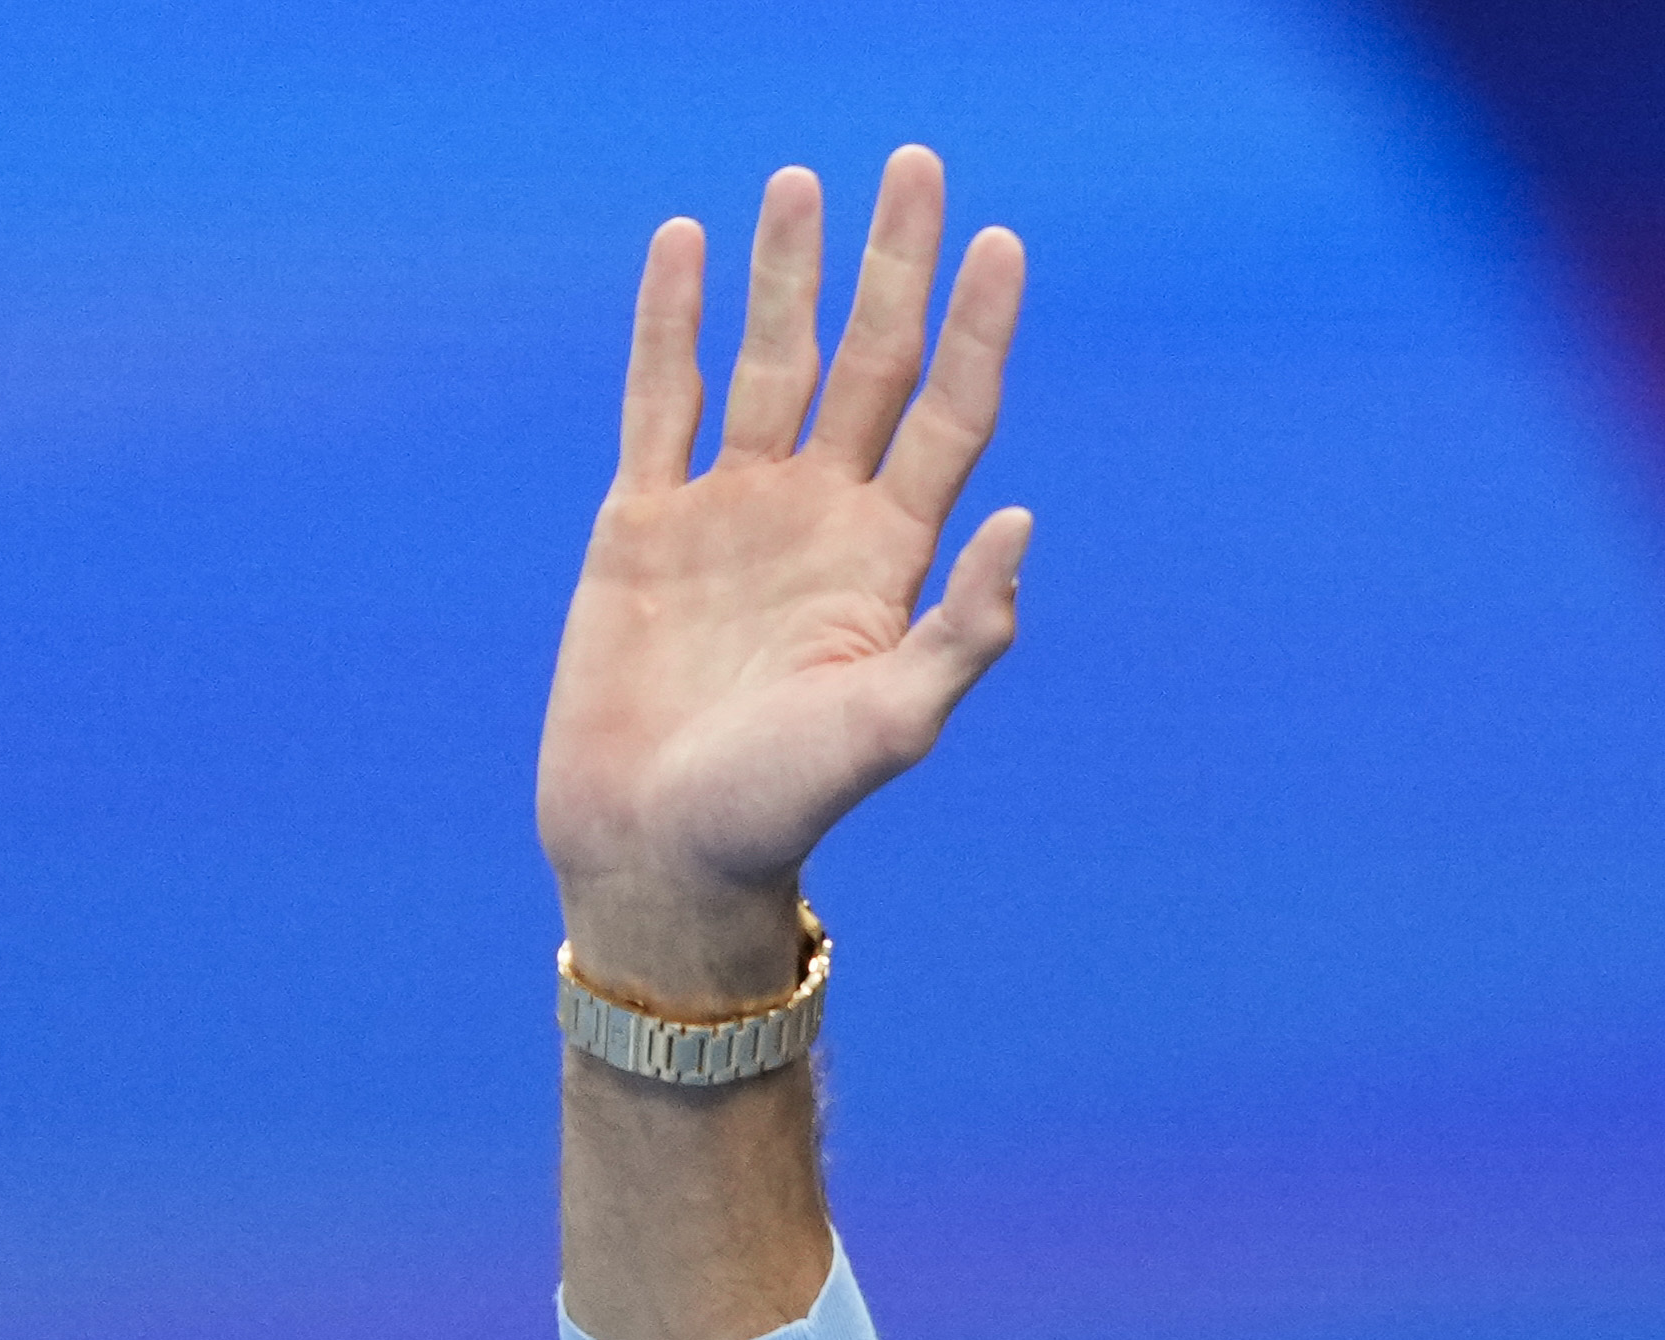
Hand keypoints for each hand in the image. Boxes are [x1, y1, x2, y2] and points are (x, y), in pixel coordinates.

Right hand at [537, 152, 1028, 1006]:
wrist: (663, 851)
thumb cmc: (782, 808)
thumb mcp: (891, 725)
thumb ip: (962, 632)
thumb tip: (1021, 523)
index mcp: (889, 561)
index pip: (949, 417)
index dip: (974, 331)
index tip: (1000, 243)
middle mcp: (820, 519)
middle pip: (870, 364)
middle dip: (894, 267)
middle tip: (918, 163)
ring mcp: (732, 512)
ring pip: (768, 361)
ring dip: (789, 273)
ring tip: (804, 181)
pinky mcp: (643, 521)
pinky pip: (659, 398)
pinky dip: (668, 321)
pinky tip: (684, 246)